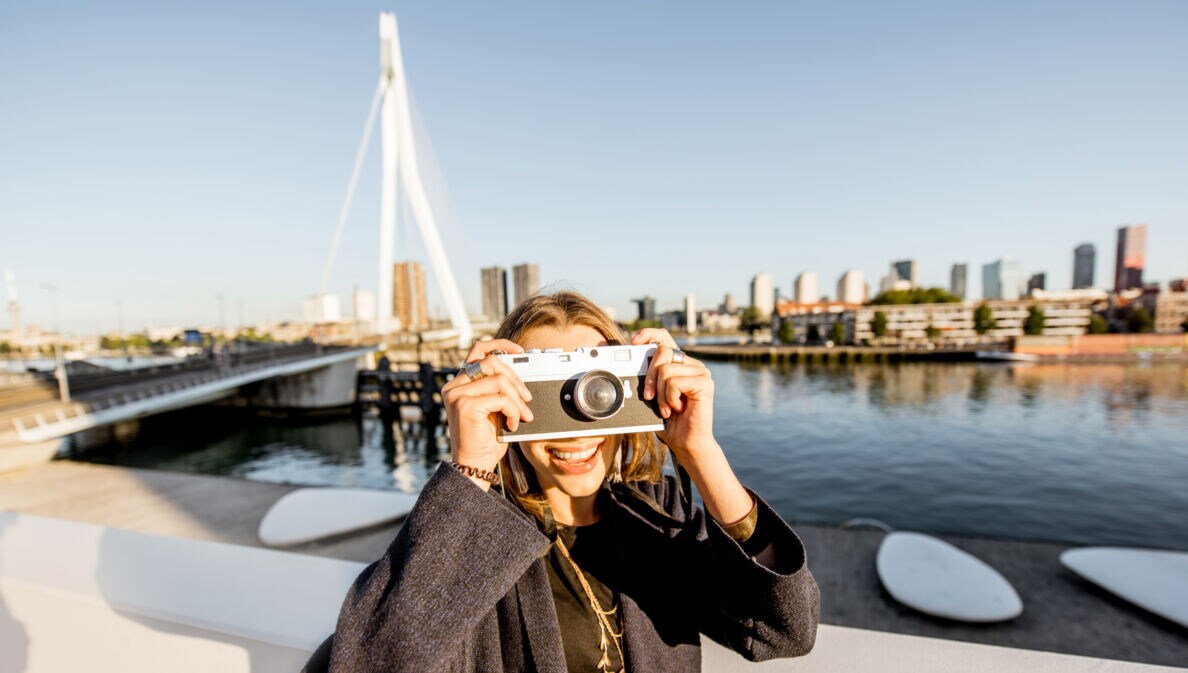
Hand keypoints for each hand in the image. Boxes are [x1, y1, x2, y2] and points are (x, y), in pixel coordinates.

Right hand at [440, 339, 533, 488]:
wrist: (473, 466)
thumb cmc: (485, 441)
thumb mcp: (494, 409)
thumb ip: (498, 390)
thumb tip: (519, 376)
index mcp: (460, 384)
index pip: (478, 351)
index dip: (499, 346)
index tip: (518, 351)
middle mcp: (454, 387)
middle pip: (491, 363)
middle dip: (515, 378)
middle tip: (527, 398)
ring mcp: (457, 395)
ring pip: (498, 380)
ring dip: (517, 399)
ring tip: (522, 416)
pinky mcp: (465, 406)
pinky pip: (500, 397)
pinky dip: (513, 410)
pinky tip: (512, 424)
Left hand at [630, 328, 715, 461]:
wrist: (685, 442)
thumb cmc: (668, 421)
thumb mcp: (652, 395)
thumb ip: (646, 378)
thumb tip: (627, 363)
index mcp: (679, 363)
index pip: (664, 338)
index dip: (648, 334)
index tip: (633, 342)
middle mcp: (692, 364)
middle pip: (662, 351)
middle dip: (649, 376)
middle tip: (649, 396)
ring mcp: (701, 372)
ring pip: (666, 370)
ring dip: (660, 394)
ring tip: (667, 408)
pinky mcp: (705, 383)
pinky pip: (674, 382)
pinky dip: (670, 398)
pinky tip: (678, 408)